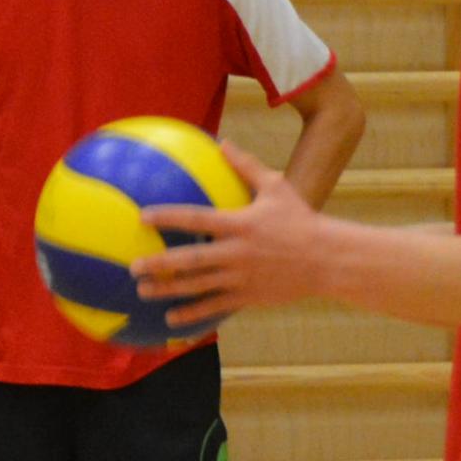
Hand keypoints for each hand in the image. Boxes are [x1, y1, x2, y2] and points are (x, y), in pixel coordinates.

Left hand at [138, 148, 335, 329]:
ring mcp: (241, 278)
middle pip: (190, 260)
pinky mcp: (248, 297)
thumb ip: (246, 165)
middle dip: (159, 264)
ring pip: (198, 287)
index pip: (197, 220)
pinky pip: (215, 307)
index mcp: (240, 224)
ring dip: (168, 290)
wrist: (327, 260)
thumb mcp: (277, 187)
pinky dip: (192, 313)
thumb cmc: (301, 219)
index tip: (142, 216)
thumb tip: (223, 142)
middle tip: (133, 266)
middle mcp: (237, 253)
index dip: (168, 217)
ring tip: (142, 292)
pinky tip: (171, 319)